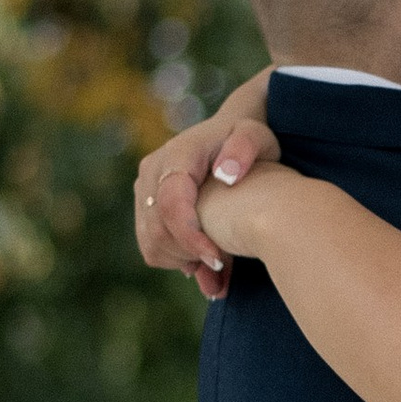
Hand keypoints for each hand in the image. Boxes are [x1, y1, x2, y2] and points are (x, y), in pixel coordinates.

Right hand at [135, 108, 281, 297]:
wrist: (227, 136)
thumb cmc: (246, 137)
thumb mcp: (256, 135)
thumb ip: (245, 147)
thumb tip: (225, 174)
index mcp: (177, 155)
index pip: (171, 204)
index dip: (190, 238)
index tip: (218, 259)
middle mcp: (152, 172)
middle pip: (157, 230)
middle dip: (189, 255)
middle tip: (223, 266)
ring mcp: (144, 190)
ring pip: (151, 243)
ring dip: (183, 261)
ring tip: (217, 262)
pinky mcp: (144, 208)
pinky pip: (151, 247)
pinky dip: (176, 261)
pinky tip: (203, 259)